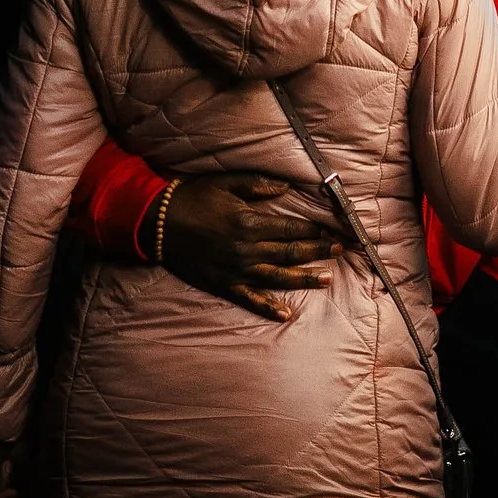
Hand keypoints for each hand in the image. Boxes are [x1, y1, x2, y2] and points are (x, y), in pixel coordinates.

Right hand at [160, 172, 340, 322]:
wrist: (156, 223)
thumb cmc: (193, 198)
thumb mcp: (227, 183)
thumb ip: (259, 185)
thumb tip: (286, 188)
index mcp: (250, 222)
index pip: (293, 227)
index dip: (317, 229)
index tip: (336, 231)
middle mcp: (247, 249)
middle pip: (291, 252)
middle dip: (319, 251)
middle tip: (341, 252)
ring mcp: (235, 269)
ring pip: (278, 277)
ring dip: (304, 279)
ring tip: (327, 279)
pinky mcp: (222, 284)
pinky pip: (249, 299)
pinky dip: (268, 307)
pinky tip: (286, 314)